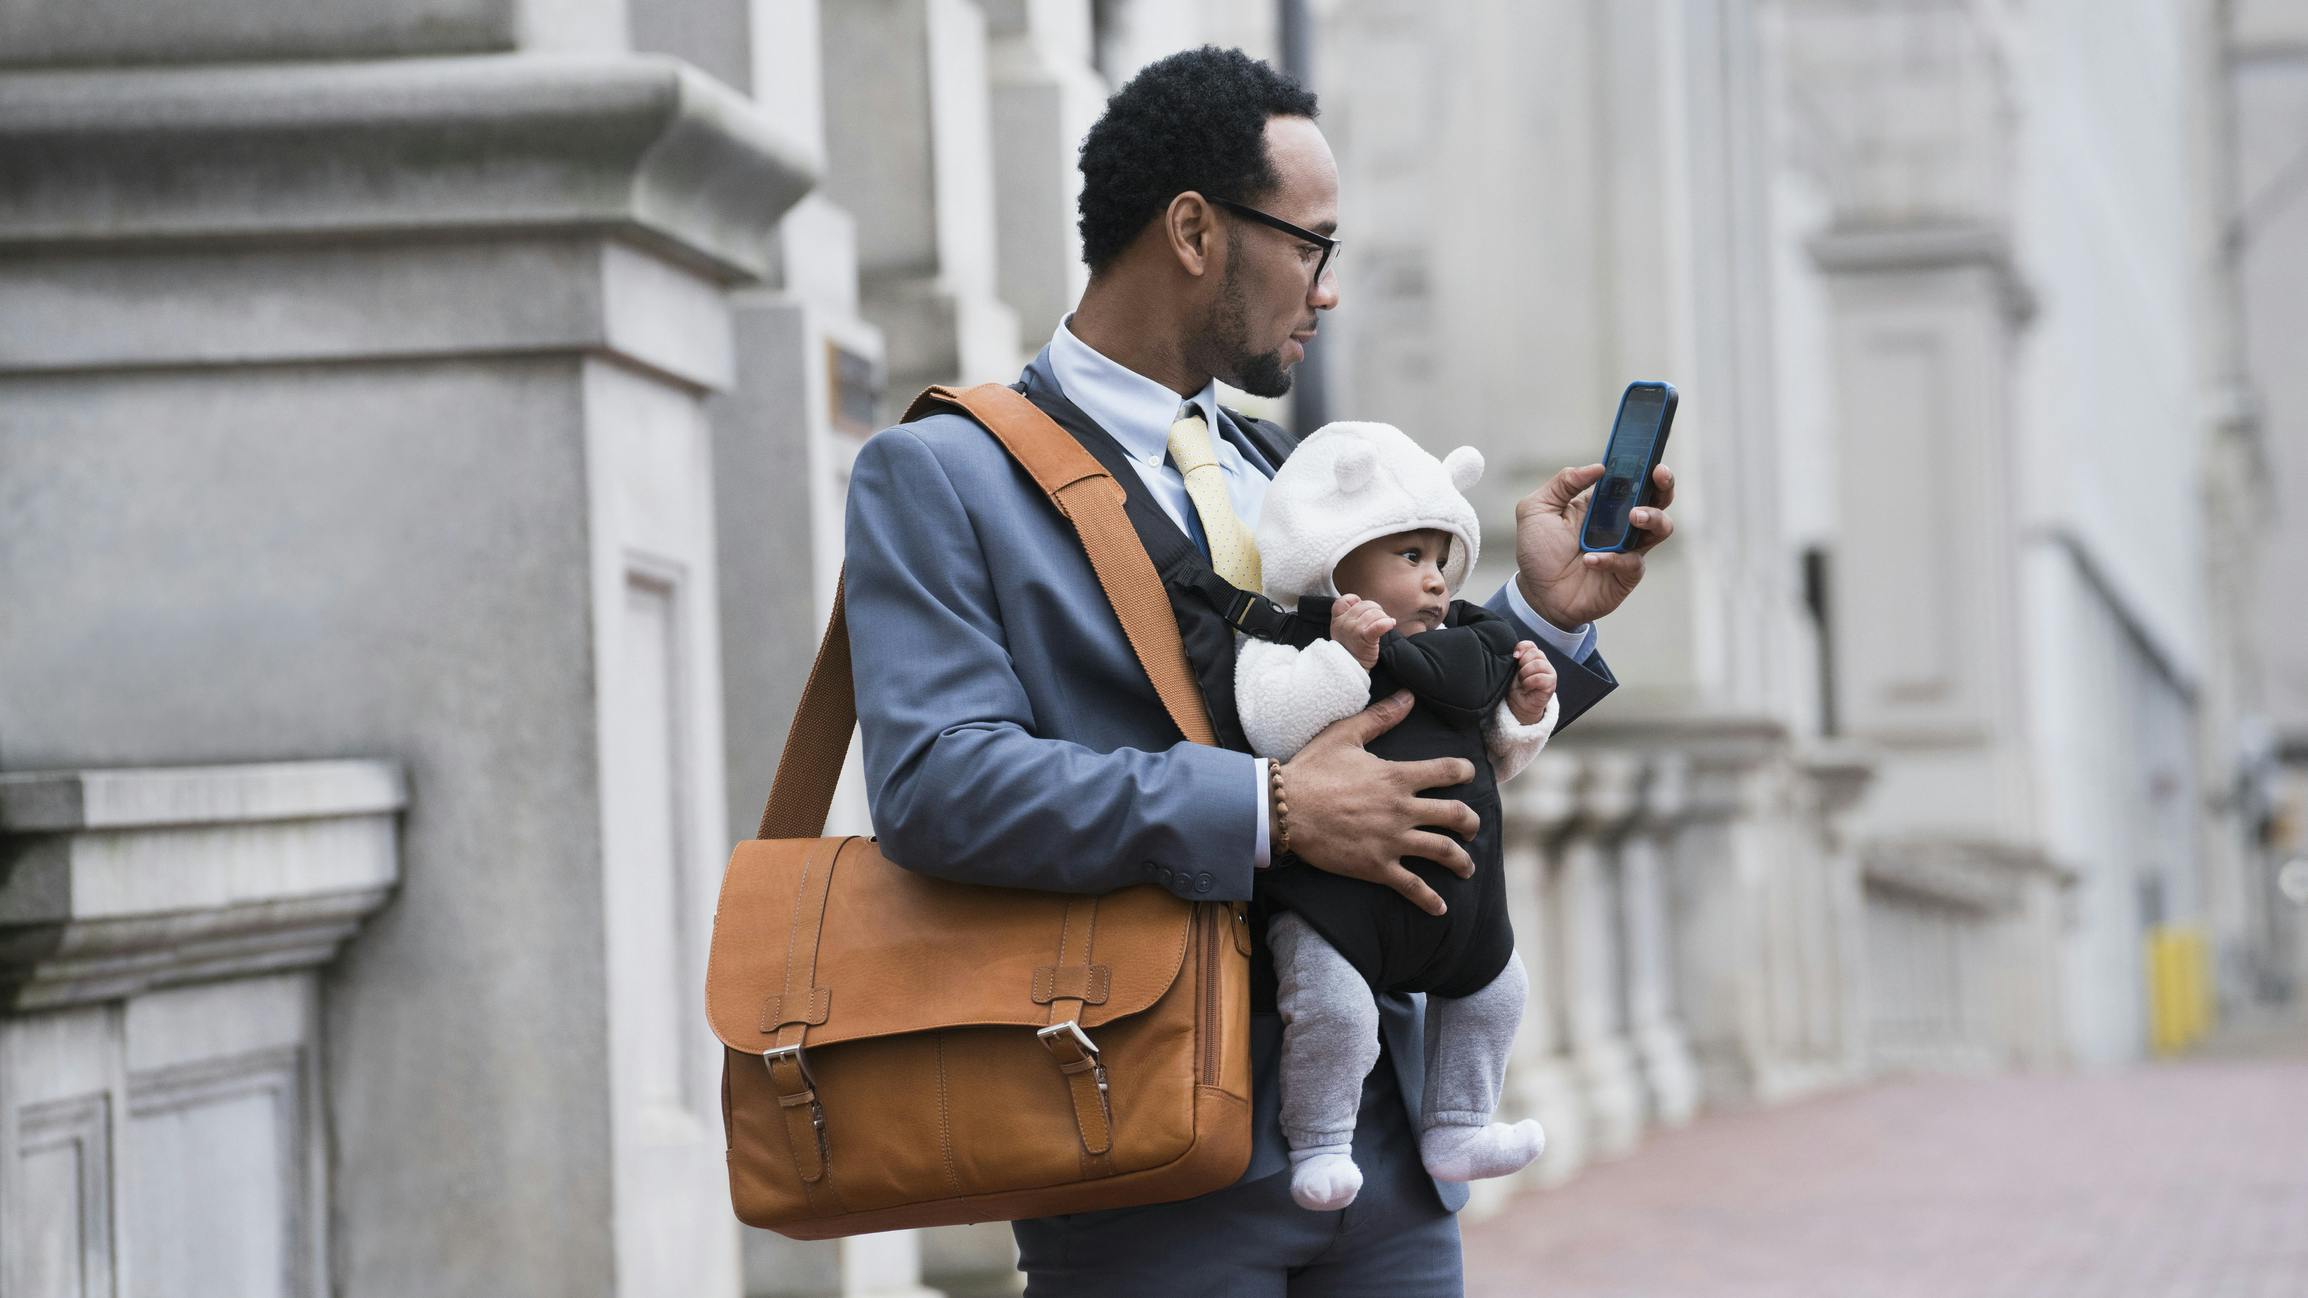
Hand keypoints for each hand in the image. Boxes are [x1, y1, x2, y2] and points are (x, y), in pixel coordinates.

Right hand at [1278, 691, 1481, 915]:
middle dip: (1470, 823)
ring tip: (1467, 867)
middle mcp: (1402, 809)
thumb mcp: (1345, 735)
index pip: (1448, 771)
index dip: (1464, 773)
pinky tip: (1440, 908)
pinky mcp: (1377, 866)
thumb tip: (1408, 696)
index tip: (1467, 776)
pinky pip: (1412, 887)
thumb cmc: (1311, 770)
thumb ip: (1380, 717)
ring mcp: (1392, 840)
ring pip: (1443, 852)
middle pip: (1455, 816)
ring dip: (1461, 861)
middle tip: (1472, 828)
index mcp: (1397, 777)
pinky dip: (1430, 900)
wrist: (1283, 809)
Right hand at [1329, 593, 1393, 668]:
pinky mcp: (1365, 639)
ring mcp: (1354, 630)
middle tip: (1379, 621)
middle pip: (1366, 605)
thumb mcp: (1344, 630)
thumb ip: (1349, 615)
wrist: (1354, 668)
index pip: (1345, 600)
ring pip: (1375, 613)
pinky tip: (1391, 624)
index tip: (1363, 612)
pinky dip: (1387, 623)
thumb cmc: (1352, 647)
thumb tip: (1361, 602)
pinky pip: (1379, 625)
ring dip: (1384, 618)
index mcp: (1338, 619)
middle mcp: (1344, 623)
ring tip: (1384, 627)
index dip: (1356, 601)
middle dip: (1376, 611)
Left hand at [1506, 641, 1555, 724]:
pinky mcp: (1551, 683)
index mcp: (1533, 657)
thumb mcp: (1512, 669)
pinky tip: (1527, 687)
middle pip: (1535, 652)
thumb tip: (1516, 654)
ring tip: (1523, 681)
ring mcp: (1549, 672)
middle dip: (1523, 663)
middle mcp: (1543, 662)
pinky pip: (1540, 678)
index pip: (1530, 644)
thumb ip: (1515, 659)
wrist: (1519, 704)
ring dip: (1526, 673)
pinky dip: (1530, 682)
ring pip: (1539, 664)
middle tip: (1519, 675)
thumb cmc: (1515, 686)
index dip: (1522, 647)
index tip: (1514, 657)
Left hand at [1512, 462, 1677, 629]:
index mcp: (1602, 503)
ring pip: (1661, 528)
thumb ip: (1562, 483)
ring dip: (1652, 517)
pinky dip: (1613, 559)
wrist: (1537, 594)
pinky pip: (1632, 562)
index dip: (1644, 465)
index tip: (1648, 455)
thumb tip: (1598, 467)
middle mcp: (1620, 523)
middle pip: (1658, 498)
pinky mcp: (1627, 574)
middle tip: (1658, 475)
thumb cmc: (1538, 552)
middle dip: (1664, 484)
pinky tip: (1590, 560)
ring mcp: (1628, 548)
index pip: (1631, 479)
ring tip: (1634, 516)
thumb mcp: (1536, 509)